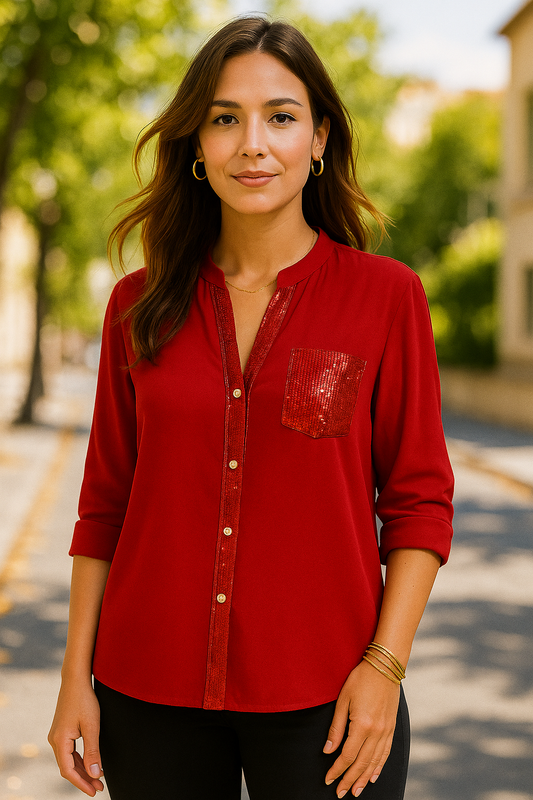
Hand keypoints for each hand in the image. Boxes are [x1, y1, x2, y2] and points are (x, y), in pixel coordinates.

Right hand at [48, 679, 104, 795]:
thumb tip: (95, 774)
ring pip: (69, 760)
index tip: (95, 791)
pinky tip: (90, 764)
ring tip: (97, 779)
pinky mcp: (61, 731)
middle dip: (84, 779)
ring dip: (82, 770)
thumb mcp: (92, 726)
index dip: (82, 783)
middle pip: (68, 767)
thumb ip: (93, 751)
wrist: (75, 680)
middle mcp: (54, 740)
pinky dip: (79, 760)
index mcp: (59, 741)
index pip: (68, 771)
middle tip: (99, 788)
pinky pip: (69, 752)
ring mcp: (57, 736)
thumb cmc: (84, 700)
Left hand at [323, 659, 399, 796]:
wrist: (385, 666)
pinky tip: (373, 775)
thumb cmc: (361, 679)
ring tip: (356, 790)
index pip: (347, 755)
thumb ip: (336, 728)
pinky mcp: (392, 727)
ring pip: (375, 762)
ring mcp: (386, 731)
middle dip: (350, 780)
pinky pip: (386, 753)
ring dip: (364, 778)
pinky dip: (379, 766)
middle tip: (341, 793)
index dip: (337, 769)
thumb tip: (328, 750)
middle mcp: (376, 732)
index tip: (329, 779)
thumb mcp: (343, 700)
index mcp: (362, 725)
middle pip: (362, 763)